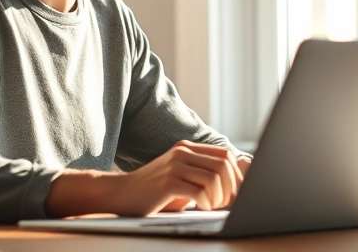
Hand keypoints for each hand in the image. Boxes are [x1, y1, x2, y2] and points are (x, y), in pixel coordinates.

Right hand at [44, 141, 249, 218]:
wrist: (121, 195)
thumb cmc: (154, 192)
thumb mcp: (180, 178)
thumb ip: (202, 176)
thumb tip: (237, 187)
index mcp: (187, 148)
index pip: (225, 155)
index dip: (237, 176)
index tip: (237, 195)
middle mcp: (182, 152)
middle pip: (224, 165)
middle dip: (232, 188)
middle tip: (227, 205)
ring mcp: (174, 165)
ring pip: (214, 177)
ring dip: (220, 197)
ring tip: (213, 207)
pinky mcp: (167, 182)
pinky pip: (199, 191)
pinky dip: (207, 203)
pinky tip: (202, 209)